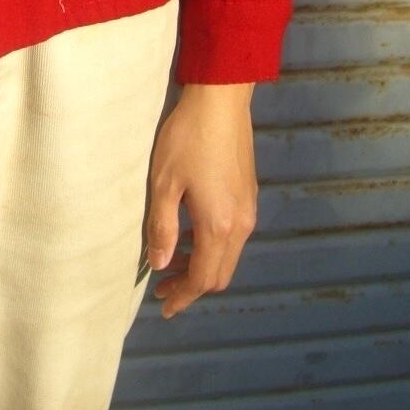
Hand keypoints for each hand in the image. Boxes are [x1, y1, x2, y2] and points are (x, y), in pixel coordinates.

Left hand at [145, 82, 257, 319]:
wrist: (221, 101)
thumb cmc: (187, 139)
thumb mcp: (164, 183)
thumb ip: (162, 228)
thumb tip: (161, 264)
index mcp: (219, 226)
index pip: (203, 278)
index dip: (183, 296)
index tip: (165, 308)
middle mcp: (241, 224)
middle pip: (221, 273)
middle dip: (192, 286)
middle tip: (163, 289)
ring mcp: (249, 209)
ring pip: (228, 256)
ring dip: (202, 266)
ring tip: (172, 264)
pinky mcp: (249, 194)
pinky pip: (233, 237)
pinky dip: (212, 248)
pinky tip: (190, 235)